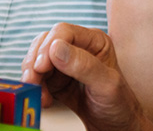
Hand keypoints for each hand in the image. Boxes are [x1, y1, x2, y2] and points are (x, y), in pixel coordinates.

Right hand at [21, 23, 152, 130]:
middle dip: (36, 62)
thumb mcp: (106, 85)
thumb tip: (56, 48)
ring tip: (40, 95)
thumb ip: (84, 66)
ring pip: (37, 58)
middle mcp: (78, 48)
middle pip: (45, 43)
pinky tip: (43, 99)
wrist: (116, 128)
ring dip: (33, 75)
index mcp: (94, 41)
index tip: (41, 67)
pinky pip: (37, 76)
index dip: (48, 46)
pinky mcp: (56, 80)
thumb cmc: (119, 104)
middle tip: (33, 82)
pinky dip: (35, 86)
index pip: (63, 31)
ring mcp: (65, 64)